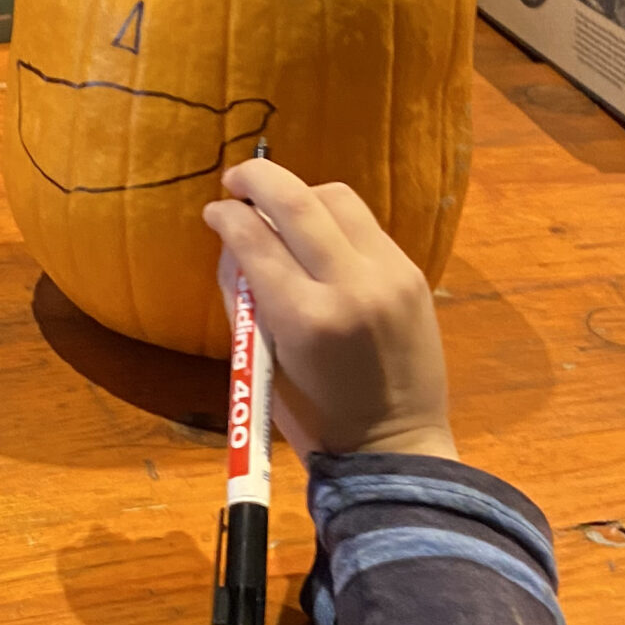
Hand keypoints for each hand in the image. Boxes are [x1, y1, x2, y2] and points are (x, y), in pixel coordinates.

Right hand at [202, 160, 458, 462]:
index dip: (226, 215)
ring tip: (279, 208)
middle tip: (235, 179)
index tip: (214, 210)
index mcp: (304, 318)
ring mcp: (387, 274)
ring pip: (337, 199)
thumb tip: (231, 239)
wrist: (396, 445)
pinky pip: (365, 225)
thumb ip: (242, 296)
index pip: (254, 239)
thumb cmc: (314, 418)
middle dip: (258, 179)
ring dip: (301, 194)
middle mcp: (349, 286)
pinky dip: (333, 219)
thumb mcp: (262, 361)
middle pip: (296, 200)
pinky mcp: (410, 273)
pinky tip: (318, 234)